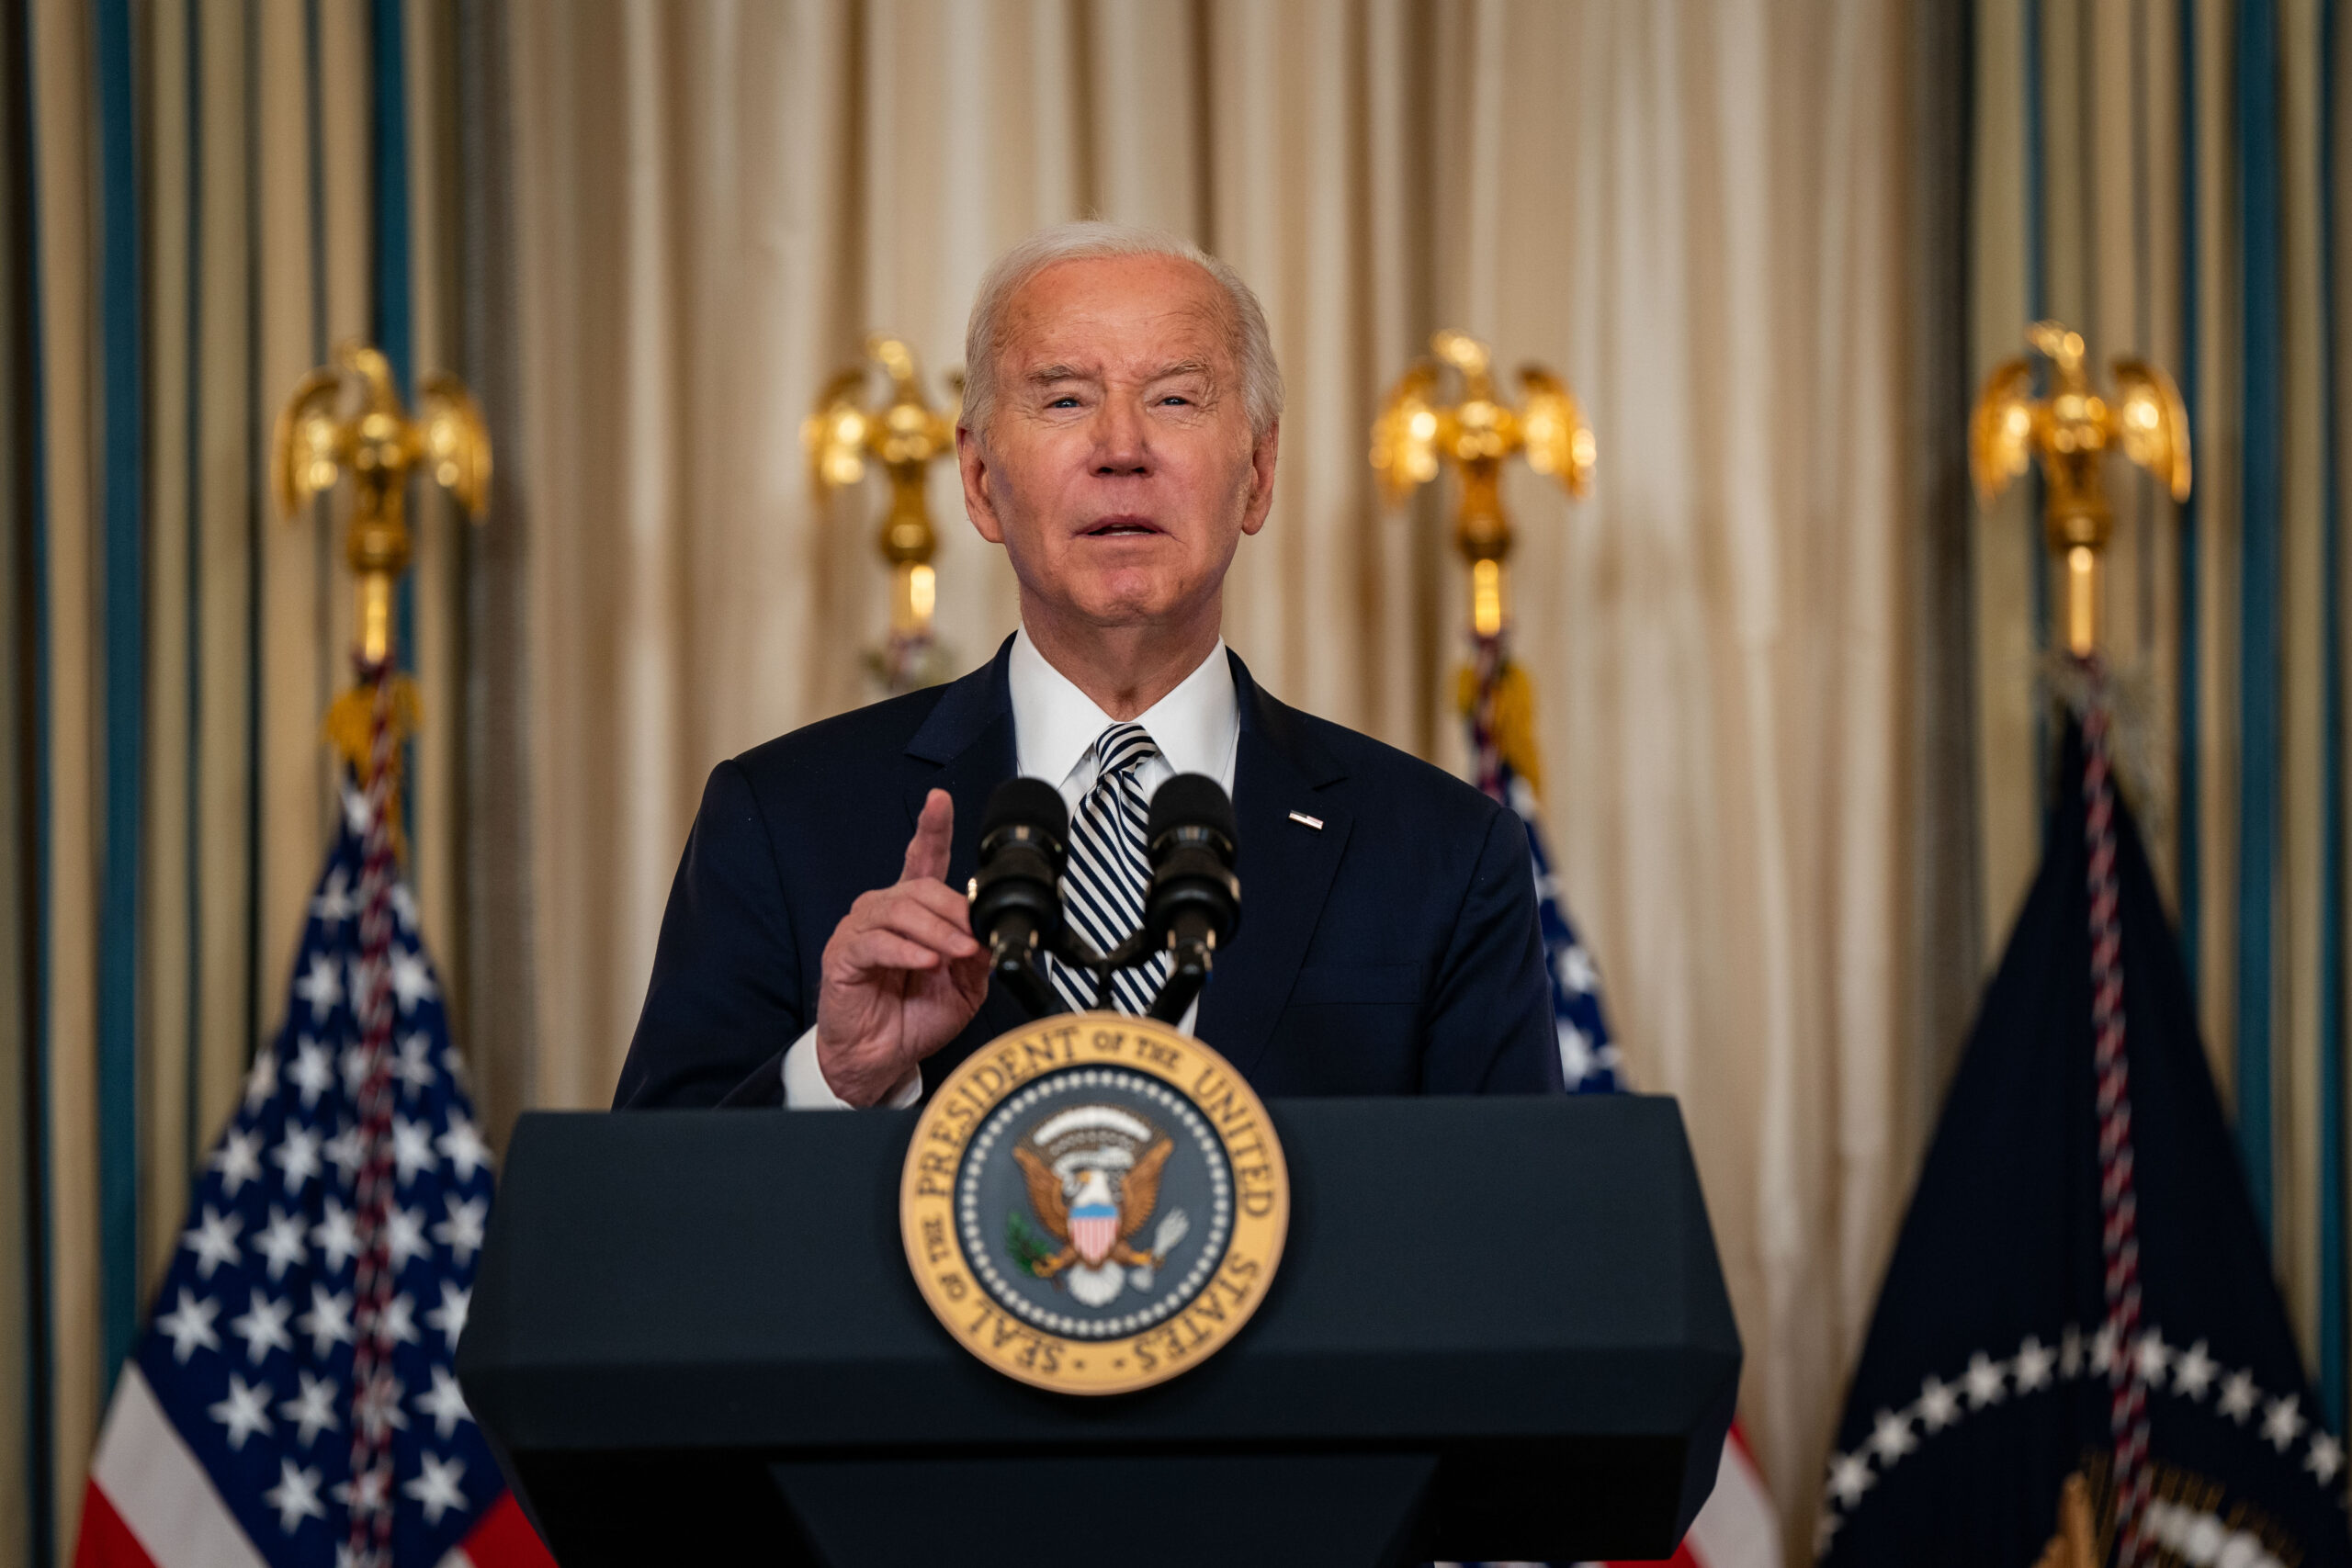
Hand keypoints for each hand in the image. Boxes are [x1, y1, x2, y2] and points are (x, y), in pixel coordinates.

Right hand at [814, 790, 990, 1105]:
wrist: (882, 1059)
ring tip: (954, 954)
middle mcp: (883, 912)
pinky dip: (905, 950)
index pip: (922, 859)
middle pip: (921, 888)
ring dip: (936, 931)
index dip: (931, 828)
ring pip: (900, 911)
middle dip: (955, 911)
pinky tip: (925, 961)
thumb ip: (978, 954)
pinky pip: (876, 943)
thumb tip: (993, 929)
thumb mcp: (964, 985)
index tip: (940, 801)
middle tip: (973, 939)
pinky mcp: (844, 957)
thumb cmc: (914, 1018)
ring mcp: (860, 932)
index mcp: (913, 913)